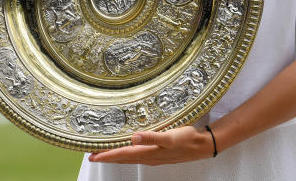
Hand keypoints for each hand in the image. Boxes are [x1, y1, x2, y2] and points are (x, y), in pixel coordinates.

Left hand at [87, 126, 213, 164]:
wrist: (202, 146)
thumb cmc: (187, 140)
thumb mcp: (170, 136)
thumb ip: (152, 137)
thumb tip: (134, 137)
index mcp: (149, 153)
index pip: (123, 155)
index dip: (107, 155)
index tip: (93, 156)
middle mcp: (149, 157)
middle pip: (123, 159)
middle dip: (108, 157)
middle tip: (93, 156)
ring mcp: (154, 157)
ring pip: (130, 158)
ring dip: (117, 157)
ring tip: (106, 154)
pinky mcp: (159, 154)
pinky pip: (138, 156)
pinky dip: (129, 154)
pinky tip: (130, 150)